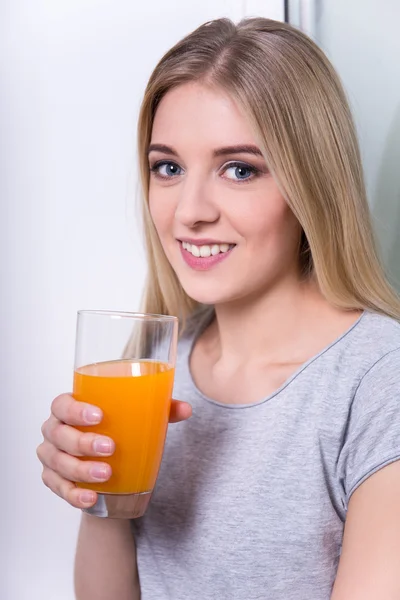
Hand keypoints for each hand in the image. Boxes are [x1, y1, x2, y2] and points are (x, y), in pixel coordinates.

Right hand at [37, 394, 191, 508]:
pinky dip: (73, 495)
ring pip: (57, 463)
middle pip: (58, 434)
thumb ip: (161, 410)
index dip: (75, 410)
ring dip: (80, 470)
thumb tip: (186, 409)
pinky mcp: (54, 480)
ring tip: (106, 474)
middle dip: (82, 442)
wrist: (108, 464)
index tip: (99, 416)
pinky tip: (90, 498)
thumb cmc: (118, 430)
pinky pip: (59, 489)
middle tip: (110, 448)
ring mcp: (52, 457)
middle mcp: (55, 430)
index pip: (62, 404)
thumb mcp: (138, 418)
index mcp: (69, 408)